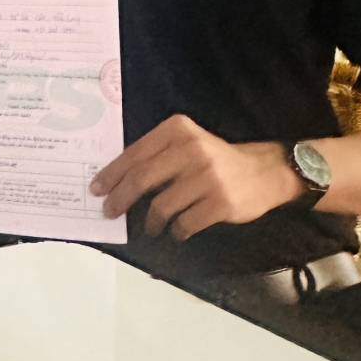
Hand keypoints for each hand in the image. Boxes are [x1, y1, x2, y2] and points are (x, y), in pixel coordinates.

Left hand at [90, 115, 305, 239]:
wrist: (263, 171)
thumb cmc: (216, 159)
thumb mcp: (187, 142)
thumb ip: (157, 155)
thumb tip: (118, 181)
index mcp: (178, 130)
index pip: (135, 154)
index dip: (112, 174)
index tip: (97, 189)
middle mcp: (191, 150)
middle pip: (142, 178)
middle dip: (120, 198)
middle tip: (110, 211)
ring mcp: (207, 177)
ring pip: (161, 205)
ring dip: (151, 221)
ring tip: (151, 226)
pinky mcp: (220, 203)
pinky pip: (184, 223)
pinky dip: (176, 231)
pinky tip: (177, 230)